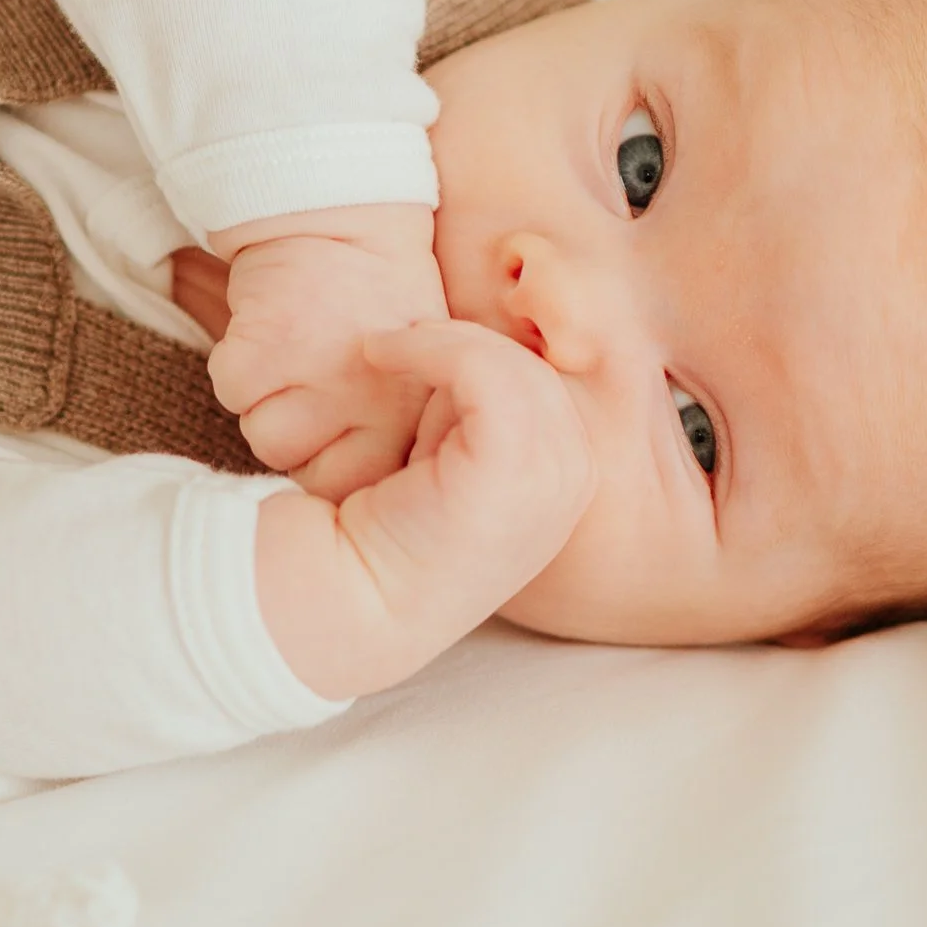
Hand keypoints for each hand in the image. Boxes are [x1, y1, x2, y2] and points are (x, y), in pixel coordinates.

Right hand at [203, 205, 448, 500]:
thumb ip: (395, 436)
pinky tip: (268, 328)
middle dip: (289, 424)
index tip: (334, 415)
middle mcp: (370, 406)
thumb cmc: (376, 302)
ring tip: (295, 349)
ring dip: (261, 395)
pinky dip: (235, 359)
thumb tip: (351, 502)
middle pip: (292, 464)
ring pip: (256, 433)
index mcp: (411, 420)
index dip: (326, 456)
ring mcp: (317, 377)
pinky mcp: (267, 347)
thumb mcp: (414, 374)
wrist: (345, 215)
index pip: (347, 489)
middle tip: (314, 372)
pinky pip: (228, 388)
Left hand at [337, 319, 595, 630]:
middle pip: (534, 364)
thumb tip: (469, 332)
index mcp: (569, 474)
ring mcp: (554, 478)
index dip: (483, 352)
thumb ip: (478, 400)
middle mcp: (577, 479)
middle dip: (463, 345)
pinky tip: (377, 354)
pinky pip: (483, 370)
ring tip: (379, 349)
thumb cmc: (388, 525)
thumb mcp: (452, 447)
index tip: (419, 346)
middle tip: (393, 343)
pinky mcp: (512, 469)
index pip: (545, 377)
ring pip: (510, 361)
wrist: (349, 594)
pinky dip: (427, 348)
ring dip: (437, 341)